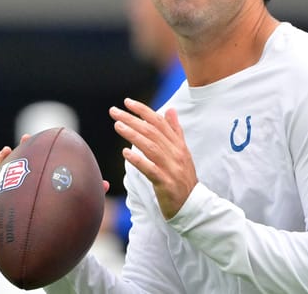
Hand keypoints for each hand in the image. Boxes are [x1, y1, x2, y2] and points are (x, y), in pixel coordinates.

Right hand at [0, 134, 110, 233]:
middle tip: (6, 151)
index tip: (27, 137)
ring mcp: (5, 208)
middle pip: (5, 173)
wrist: (52, 246)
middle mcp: (17, 193)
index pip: (27, 162)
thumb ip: (86, 194)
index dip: (25, 148)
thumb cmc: (63, 220)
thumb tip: (105, 185)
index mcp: (33, 183)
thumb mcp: (74, 206)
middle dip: (3, 160)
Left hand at [109, 98, 196, 219]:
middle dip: (132, 119)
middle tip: (114, 111)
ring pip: (150, 147)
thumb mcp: (182, 152)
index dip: (143, 110)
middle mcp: (175, 153)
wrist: (193, 205)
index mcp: (178, 145)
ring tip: (117, 126)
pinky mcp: (165, 183)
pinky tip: (125, 153)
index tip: (127, 102)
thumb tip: (170, 110)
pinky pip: (150, 169)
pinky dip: (137, 160)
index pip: (159, 122)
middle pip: (152, 131)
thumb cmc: (183, 178)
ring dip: (133, 135)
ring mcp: (171, 168)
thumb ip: (175, 131)